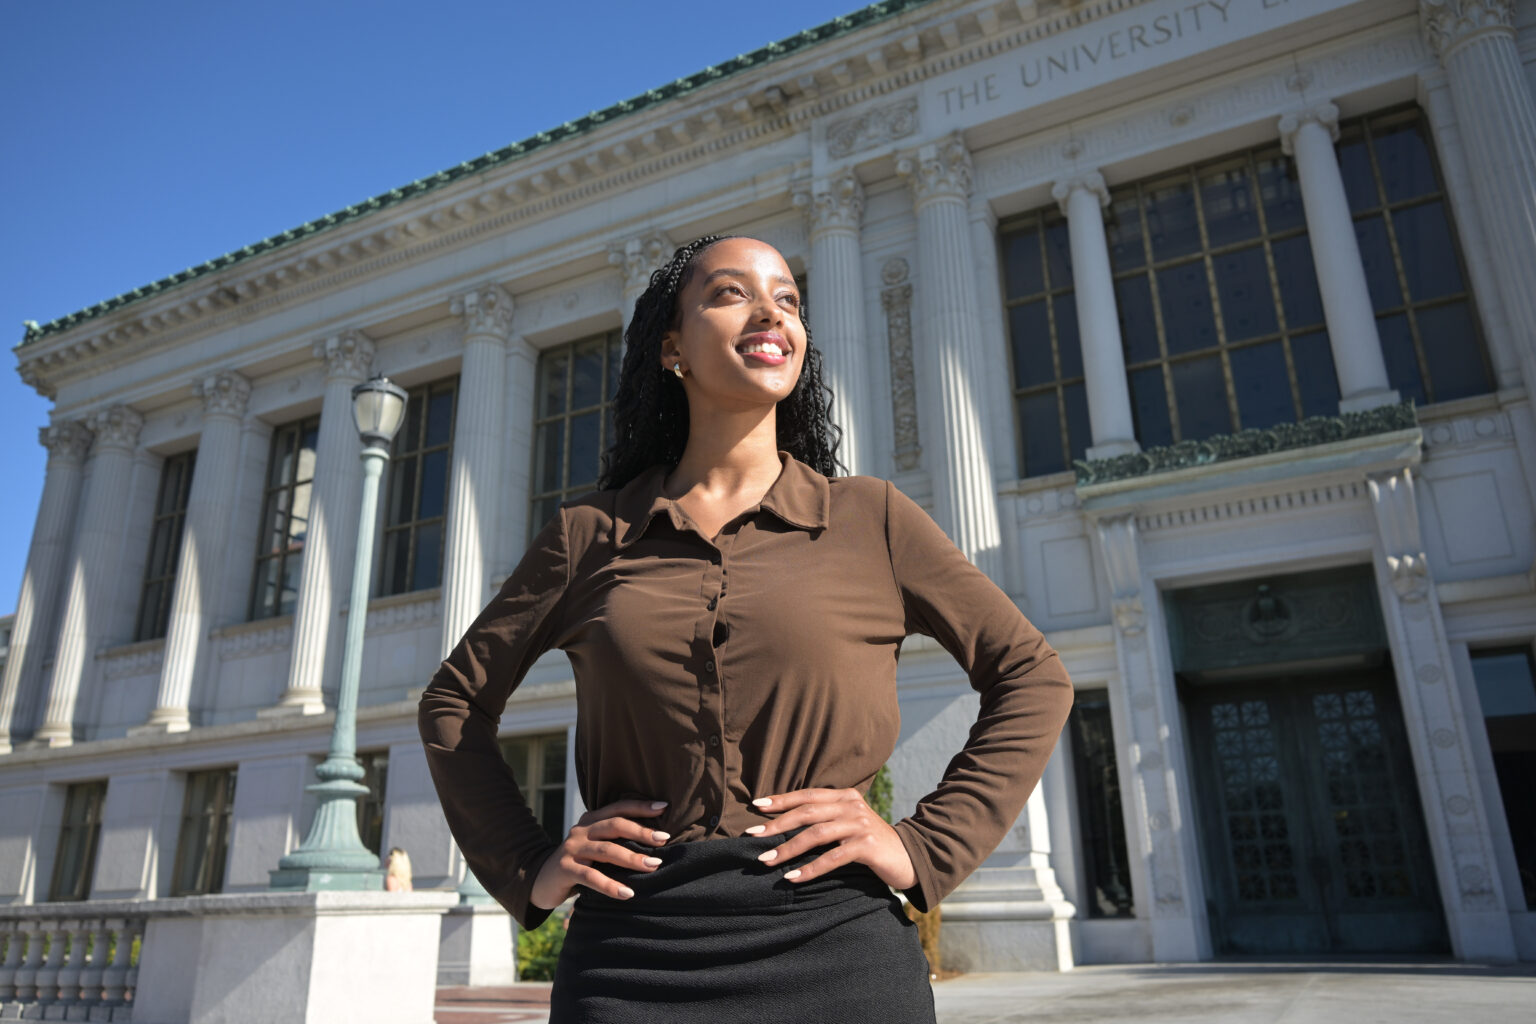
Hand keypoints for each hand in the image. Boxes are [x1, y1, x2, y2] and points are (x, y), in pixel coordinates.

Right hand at [529, 798, 669, 907]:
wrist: (541, 880)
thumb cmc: (580, 863)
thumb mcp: (595, 847)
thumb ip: (616, 841)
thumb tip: (657, 843)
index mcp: (591, 820)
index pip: (618, 808)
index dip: (640, 806)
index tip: (664, 807)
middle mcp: (581, 830)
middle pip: (614, 825)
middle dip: (641, 832)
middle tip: (664, 839)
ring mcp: (572, 849)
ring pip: (606, 850)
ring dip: (631, 858)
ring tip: (653, 866)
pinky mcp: (565, 869)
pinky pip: (591, 877)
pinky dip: (610, 885)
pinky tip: (628, 893)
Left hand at [746, 788, 916, 890]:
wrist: (909, 857)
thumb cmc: (870, 844)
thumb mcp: (848, 824)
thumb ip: (826, 819)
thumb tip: (784, 825)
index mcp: (845, 796)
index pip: (807, 795)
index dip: (780, 800)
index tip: (755, 806)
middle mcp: (852, 806)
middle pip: (807, 812)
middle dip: (777, 825)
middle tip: (753, 836)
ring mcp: (861, 825)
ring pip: (816, 834)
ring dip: (788, 849)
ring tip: (767, 861)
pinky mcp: (867, 846)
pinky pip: (832, 857)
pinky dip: (810, 868)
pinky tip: (793, 878)